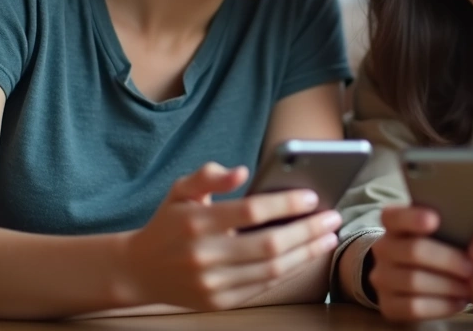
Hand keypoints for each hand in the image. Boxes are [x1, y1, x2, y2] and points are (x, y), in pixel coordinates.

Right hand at [122, 162, 341, 310]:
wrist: (138, 271)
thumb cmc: (168, 223)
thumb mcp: (180, 191)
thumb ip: (208, 176)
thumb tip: (241, 171)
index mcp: (196, 222)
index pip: (251, 212)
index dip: (285, 204)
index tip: (312, 197)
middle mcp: (204, 255)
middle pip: (269, 244)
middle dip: (308, 231)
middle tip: (333, 218)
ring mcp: (212, 283)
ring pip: (271, 269)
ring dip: (306, 254)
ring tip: (328, 238)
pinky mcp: (218, 302)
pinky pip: (263, 287)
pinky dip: (288, 271)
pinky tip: (305, 256)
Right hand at [367, 205, 472, 320]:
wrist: (409, 278)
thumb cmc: (435, 247)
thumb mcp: (437, 231)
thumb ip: (448, 225)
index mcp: (393, 224)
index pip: (394, 216)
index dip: (412, 217)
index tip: (435, 220)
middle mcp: (382, 249)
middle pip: (413, 251)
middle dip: (448, 260)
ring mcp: (382, 278)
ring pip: (414, 281)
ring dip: (448, 285)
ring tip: (470, 287)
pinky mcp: (388, 305)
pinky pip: (414, 307)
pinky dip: (441, 306)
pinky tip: (459, 302)